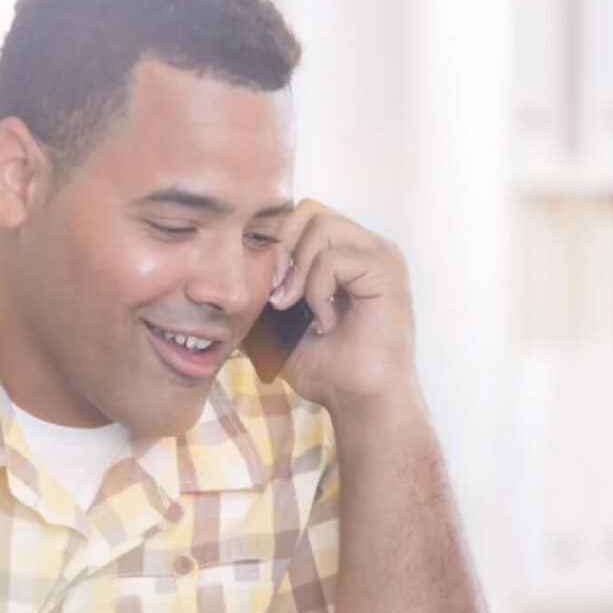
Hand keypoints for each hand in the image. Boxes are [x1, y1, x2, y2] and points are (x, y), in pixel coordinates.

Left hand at [270, 200, 416, 415]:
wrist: (358, 402)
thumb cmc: (326, 369)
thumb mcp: (279, 325)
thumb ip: (263, 293)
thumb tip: (225, 275)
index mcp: (345, 253)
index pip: (300, 218)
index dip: (275, 247)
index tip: (268, 294)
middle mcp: (365, 246)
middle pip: (308, 210)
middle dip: (282, 251)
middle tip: (278, 298)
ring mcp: (379, 254)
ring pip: (320, 225)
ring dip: (299, 271)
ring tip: (301, 310)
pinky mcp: (386, 270)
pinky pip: (334, 258)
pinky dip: (318, 290)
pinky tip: (326, 323)